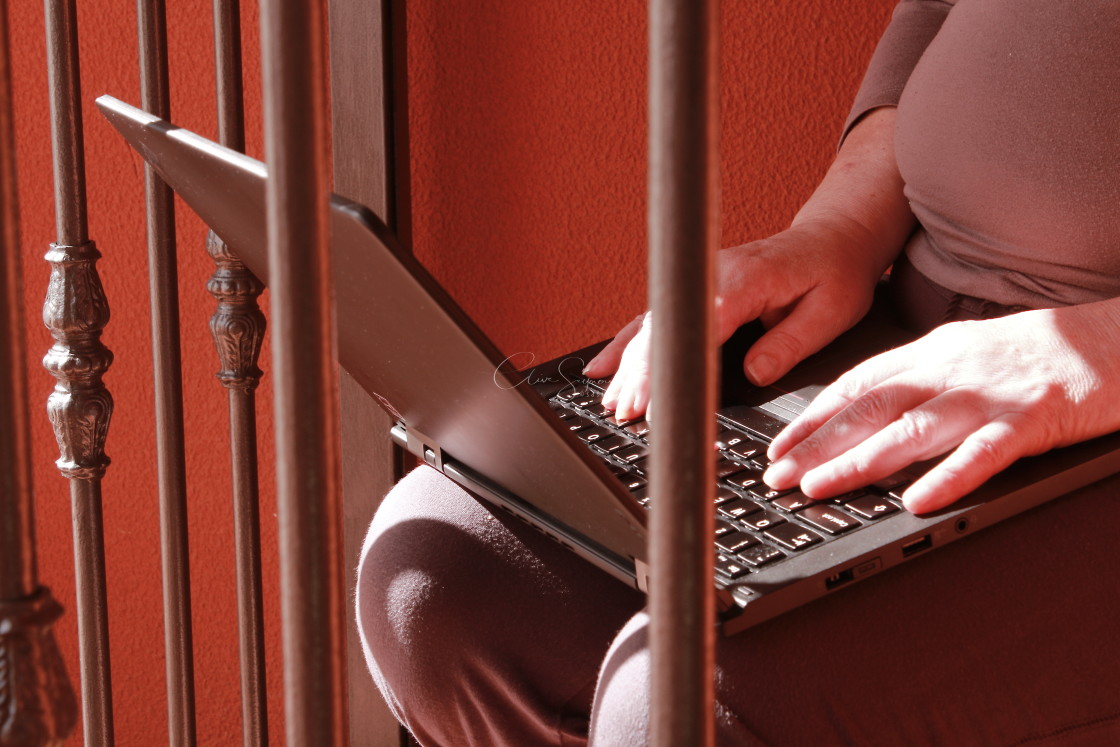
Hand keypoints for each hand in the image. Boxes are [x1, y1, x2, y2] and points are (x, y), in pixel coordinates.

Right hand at [582, 219, 886, 420]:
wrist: (834, 236)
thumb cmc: (836, 271)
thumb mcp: (830, 311)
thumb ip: (789, 344)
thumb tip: (753, 375)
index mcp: (745, 280)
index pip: (698, 329)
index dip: (673, 369)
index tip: (657, 403)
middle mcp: (713, 274)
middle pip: (664, 327)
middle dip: (640, 373)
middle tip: (626, 412)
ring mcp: (699, 279)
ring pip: (652, 324)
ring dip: (628, 364)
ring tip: (611, 401)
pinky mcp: (696, 288)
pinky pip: (656, 318)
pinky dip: (628, 345)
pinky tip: (605, 367)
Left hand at [763, 300, 1119, 512]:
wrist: (1111, 339)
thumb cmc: (1032, 352)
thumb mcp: (961, 355)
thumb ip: (915, 381)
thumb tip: (860, 412)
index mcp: (930, 354)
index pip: (856, 386)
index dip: (812, 418)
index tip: (777, 447)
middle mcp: (949, 370)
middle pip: (870, 408)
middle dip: (817, 444)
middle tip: (777, 475)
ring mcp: (987, 395)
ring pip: (912, 429)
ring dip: (859, 460)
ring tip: (819, 486)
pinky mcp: (1030, 420)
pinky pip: (983, 452)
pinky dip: (947, 477)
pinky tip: (915, 501)